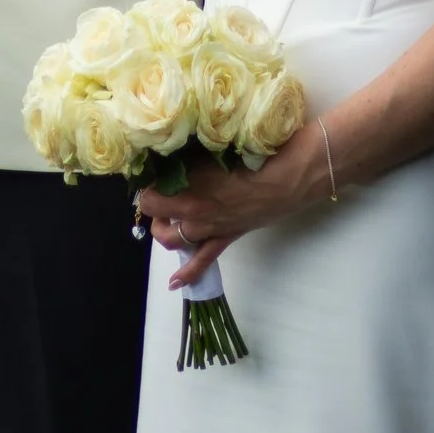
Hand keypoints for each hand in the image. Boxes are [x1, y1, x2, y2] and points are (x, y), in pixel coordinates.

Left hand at [132, 132, 325, 289]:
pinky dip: (187, 273)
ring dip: (165, 229)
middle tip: (160, 191)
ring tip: (166, 219)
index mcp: (188, 186)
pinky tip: (174, 283)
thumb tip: (172, 155)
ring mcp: (208, 228)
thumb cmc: (254, 156)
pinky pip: (202, 260)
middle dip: (153, 204)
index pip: (149, 192)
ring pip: (172, 239)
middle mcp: (192, 211)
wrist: (287, 178)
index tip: (152, 174)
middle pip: (156, 214)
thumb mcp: (215, 149)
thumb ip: (190, 156)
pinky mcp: (224, 238)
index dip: (146, 183)